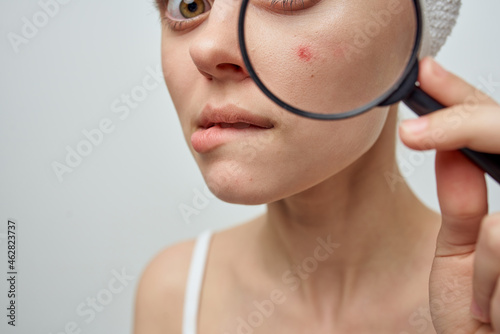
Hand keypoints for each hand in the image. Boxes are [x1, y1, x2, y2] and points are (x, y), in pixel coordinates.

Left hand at [399, 57, 499, 332]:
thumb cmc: (483, 315)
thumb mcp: (463, 251)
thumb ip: (464, 199)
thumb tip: (453, 149)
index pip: (498, 129)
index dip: (463, 98)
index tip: (426, 73)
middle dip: (461, 124)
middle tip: (415, 131)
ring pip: (498, 222)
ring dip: (483, 267)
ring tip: (490, 302)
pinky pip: (498, 242)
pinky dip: (490, 286)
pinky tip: (497, 312)